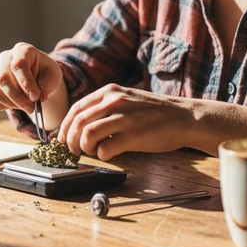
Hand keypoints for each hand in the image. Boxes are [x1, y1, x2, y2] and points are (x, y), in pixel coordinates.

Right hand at [0, 42, 66, 115]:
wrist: (38, 77)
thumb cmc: (45, 74)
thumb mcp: (53, 76)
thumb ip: (47, 85)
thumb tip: (39, 97)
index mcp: (23, 50)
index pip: (18, 65)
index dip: (26, 83)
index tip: (35, 97)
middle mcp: (6, 57)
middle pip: (3, 78)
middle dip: (18, 97)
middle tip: (31, 108)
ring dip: (10, 103)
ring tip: (25, 105)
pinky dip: (1, 105)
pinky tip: (14, 104)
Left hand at [57, 84, 193, 160]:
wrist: (183, 117)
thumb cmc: (154, 112)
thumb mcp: (127, 99)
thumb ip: (106, 107)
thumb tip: (81, 126)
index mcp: (109, 92)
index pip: (76, 108)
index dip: (65, 126)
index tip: (62, 138)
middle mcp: (114, 101)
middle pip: (78, 122)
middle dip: (70, 140)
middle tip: (73, 150)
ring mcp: (124, 118)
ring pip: (87, 134)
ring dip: (84, 148)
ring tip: (91, 152)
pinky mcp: (134, 135)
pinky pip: (106, 148)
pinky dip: (101, 155)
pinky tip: (109, 154)